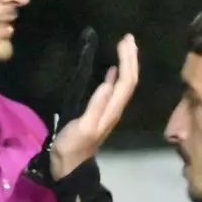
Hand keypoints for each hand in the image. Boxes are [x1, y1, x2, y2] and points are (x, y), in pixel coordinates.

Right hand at [50, 33, 139, 179]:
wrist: (70, 164)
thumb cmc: (73, 146)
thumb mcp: (83, 127)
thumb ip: (96, 106)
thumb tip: (108, 83)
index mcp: (112, 110)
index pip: (127, 81)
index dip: (128, 61)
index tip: (124, 41)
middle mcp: (115, 108)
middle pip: (129, 80)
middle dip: (131, 58)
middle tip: (128, 37)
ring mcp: (110, 110)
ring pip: (124, 83)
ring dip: (126, 64)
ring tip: (124, 47)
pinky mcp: (102, 111)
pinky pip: (115, 89)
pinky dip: (116, 76)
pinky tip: (112, 69)